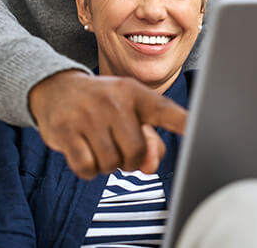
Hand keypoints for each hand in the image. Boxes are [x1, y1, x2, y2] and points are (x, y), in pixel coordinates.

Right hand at [28, 70, 186, 178]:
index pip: (165, 111)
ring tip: (98, 143)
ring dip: (107, 164)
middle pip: (137, 153)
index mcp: (135, 94)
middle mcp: (114, 101)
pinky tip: (83, 150)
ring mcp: (89, 115)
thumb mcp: (127, 110)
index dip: (184, 124)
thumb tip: (149, 167)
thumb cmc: (100, 103)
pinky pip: (88, 169)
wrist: (56, 88)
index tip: (200, 131)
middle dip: (128, 159)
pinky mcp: (67, 131)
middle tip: (116, 144)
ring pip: (112, 165)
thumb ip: (148, 140)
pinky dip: (88, 168)